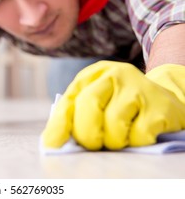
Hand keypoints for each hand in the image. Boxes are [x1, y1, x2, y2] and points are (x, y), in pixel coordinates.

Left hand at [41, 61, 184, 149]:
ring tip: (119, 138)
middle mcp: (115, 75)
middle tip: (92, 144)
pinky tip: (140, 135)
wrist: (166, 99)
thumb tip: (53, 141)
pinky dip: (135, 142)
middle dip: (86, 132)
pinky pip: (139, 134)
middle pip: (88, 104)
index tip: (52, 144)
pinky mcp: (159, 105)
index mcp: (93, 75)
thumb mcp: (98, 100)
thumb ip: (76, 114)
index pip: (69, 99)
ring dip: (112, 141)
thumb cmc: (122, 105)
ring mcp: (138, 87)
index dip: (59, 123)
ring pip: (113, 123)